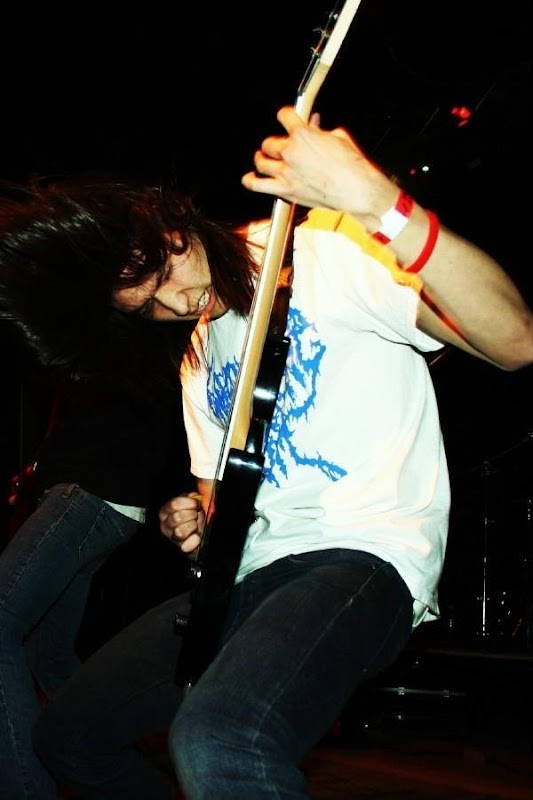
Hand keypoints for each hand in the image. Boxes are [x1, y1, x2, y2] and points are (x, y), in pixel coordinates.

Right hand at [159, 492, 204, 554]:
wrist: (200, 530)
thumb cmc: (194, 515)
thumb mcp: (191, 503)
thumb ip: (191, 497)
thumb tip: (192, 495)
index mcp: (165, 511)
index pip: (174, 504)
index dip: (189, 503)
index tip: (196, 504)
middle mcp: (165, 525)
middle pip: (177, 518)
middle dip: (191, 515)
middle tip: (195, 515)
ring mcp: (172, 537)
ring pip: (180, 532)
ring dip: (192, 527)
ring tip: (195, 525)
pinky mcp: (181, 548)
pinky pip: (185, 546)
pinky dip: (193, 541)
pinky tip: (197, 536)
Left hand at [241, 106, 393, 218]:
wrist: (356, 190)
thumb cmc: (352, 166)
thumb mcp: (338, 138)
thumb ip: (321, 130)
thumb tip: (314, 124)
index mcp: (303, 134)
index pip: (284, 115)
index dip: (285, 116)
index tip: (286, 118)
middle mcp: (291, 152)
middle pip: (269, 142)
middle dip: (275, 144)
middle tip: (281, 147)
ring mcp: (286, 172)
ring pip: (261, 162)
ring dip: (262, 159)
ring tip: (264, 159)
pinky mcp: (285, 190)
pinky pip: (256, 185)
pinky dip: (250, 180)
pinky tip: (250, 178)